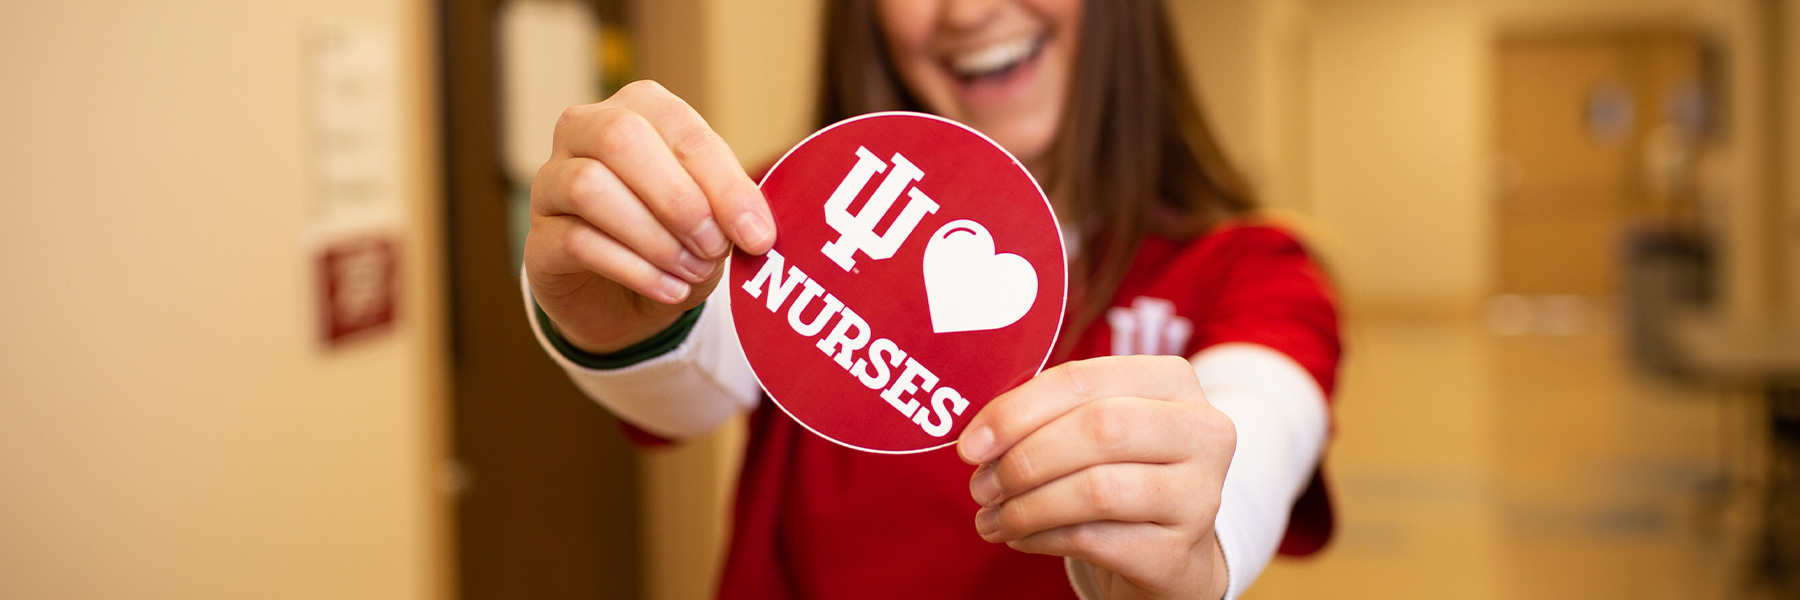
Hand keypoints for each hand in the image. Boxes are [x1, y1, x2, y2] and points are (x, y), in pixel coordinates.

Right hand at [525, 80, 775, 352]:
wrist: (624, 300)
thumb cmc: (675, 240)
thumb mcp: (714, 220)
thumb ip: (731, 211)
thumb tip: (755, 229)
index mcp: (639, 109)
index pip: (681, 128)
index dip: (724, 183)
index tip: (758, 235)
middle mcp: (584, 131)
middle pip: (620, 137)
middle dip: (679, 199)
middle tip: (714, 247)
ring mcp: (552, 183)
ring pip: (590, 187)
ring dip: (654, 237)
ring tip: (692, 272)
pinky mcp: (538, 239)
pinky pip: (576, 241)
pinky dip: (634, 270)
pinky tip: (669, 290)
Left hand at [958, 355, 1234, 599]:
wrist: (1170, 556)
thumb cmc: (1119, 476)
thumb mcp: (1094, 432)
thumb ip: (1047, 417)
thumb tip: (978, 438)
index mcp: (1173, 382)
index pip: (1085, 380)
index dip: (1018, 410)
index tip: (971, 444)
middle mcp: (1202, 432)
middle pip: (1099, 429)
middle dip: (1025, 459)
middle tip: (981, 486)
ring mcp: (1200, 495)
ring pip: (1097, 489)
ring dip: (1027, 506)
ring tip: (993, 519)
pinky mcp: (1180, 552)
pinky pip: (1095, 540)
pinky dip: (1043, 538)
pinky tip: (1020, 537)